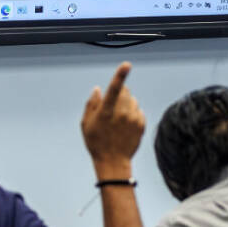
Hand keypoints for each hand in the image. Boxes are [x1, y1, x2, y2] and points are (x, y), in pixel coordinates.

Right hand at [81, 62, 145, 177]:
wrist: (113, 162)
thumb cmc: (96, 142)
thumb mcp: (86, 124)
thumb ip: (92, 104)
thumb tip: (99, 89)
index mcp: (106, 111)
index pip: (114, 89)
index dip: (120, 75)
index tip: (127, 64)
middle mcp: (122, 113)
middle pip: (125, 92)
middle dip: (119, 94)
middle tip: (112, 107)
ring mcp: (133, 119)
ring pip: (133, 100)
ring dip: (126, 104)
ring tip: (118, 119)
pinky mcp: (142, 124)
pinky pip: (138, 110)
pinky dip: (133, 113)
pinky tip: (125, 125)